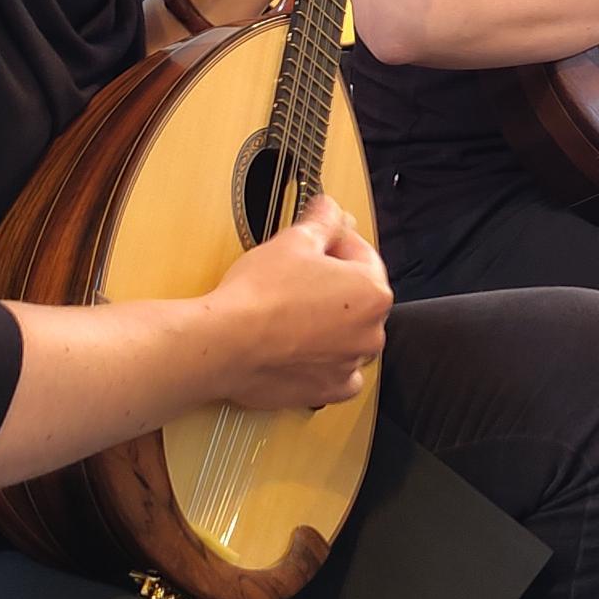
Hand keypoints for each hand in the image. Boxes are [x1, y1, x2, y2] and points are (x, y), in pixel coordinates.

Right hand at [209, 196, 392, 410]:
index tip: (317, 238)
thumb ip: (322, 222)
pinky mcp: (327, 391)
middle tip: (298, 272)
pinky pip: (335, 371)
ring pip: (347, 335)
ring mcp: (350, 365)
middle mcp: (370, 333)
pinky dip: (322, 360)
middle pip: (357, 297)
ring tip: (292, 309)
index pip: (363, 255)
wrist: (226, 344)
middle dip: (333, 283)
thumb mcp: (293, 242)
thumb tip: (331, 207)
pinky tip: (298, 346)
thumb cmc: (259, 294)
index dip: (337, 241)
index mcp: (372, 293)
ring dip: (328, 322)